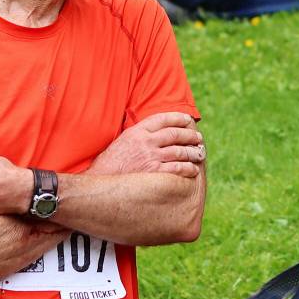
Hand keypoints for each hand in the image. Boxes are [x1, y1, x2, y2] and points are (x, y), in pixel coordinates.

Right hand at [87, 111, 204, 177]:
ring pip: (180, 151)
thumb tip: (156, 131)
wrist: (99, 181)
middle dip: (190, 135)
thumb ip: (139, 134)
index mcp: (137, 131)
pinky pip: (178, 168)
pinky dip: (188, 168)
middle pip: (175, 134)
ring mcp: (151, 157)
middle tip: (198, 138)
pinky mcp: (155, 173)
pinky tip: (193, 169)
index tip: (188, 119)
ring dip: (193, 152)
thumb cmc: (111, 163)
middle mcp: (146, 142)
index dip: (178, 118)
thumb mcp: (122, 140)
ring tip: (199, 153)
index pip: (163, 119)